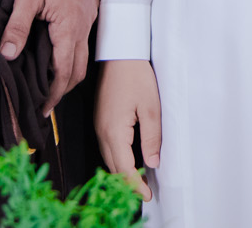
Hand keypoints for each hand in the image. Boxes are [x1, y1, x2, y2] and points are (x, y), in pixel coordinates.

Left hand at [1, 0, 98, 115]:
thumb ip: (17, 27)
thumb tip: (6, 56)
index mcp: (69, 27)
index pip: (64, 72)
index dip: (53, 95)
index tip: (42, 110)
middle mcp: (84, 25)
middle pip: (79, 69)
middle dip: (63, 90)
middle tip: (45, 103)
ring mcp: (90, 15)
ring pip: (83, 54)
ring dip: (69, 71)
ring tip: (50, 82)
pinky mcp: (90, 6)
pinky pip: (85, 38)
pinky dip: (73, 53)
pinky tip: (59, 50)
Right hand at [95, 59, 160, 201]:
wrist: (120, 55)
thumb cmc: (136, 77)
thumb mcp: (151, 108)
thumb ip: (152, 138)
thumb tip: (152, 163)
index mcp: (114, 131)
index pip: (123, 168)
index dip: (135, 185)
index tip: (147, 196)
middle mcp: (102, 132)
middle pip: (113, 167)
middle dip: (127, 183)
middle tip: (144, 193)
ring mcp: (98, 126)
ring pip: (108, 158)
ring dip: (122, 172)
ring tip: (139, 181)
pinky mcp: (100, 120)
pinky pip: (107, 147)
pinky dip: (118, 159)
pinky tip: (130, 160)